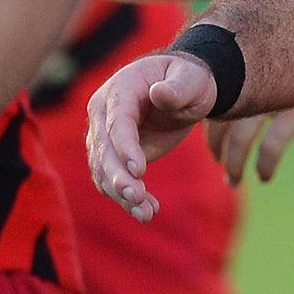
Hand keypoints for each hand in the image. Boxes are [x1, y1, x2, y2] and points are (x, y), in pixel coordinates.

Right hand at [85, 53, 217, 221]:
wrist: (183, 90)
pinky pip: (110, 180)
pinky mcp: (112, 156)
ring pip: (103, 170)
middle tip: (139, 198)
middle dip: (119, 177)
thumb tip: (159, 94)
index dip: (125, 146)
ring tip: (147, 213)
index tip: (139, 170)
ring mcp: (103, 135)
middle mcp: (103, 113)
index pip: (117, 121)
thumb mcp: (191, 80)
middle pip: (104, 150)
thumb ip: (177, 88)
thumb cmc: (188, 80)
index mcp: (121, 89)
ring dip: (122, 194)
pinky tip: (146, 212)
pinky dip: (125, 199)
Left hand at [206, 70, 293, 183]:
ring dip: (234, 163)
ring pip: (240, 137)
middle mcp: (252, 72)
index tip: (211, 138)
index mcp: (243, 60)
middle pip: (218, 116)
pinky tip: (265, 176)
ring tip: (232, 181)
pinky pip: (273, 144)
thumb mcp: (283, 51)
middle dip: (215, 145)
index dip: (206, 120)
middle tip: (219, 162)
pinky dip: (265, 163)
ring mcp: (275, 89)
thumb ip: (258, 66)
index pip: (210, 94)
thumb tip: (234, 89)